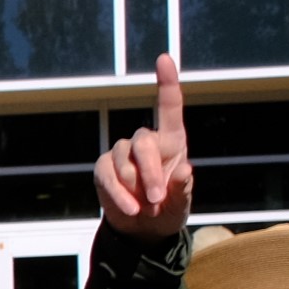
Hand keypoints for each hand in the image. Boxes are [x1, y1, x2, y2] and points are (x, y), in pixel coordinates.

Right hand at [92, 55, 194, 236]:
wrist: (142, 229)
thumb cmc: (167, 209)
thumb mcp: (181, 203)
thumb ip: (183, 189)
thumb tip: (184, 170)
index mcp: (172, 141)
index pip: (169, 107)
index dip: (167, 82)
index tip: (165, 58)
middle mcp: (145, 140)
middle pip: (143, 142)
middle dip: (150, 173)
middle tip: (156, 200)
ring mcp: (122, 153)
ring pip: (125, 163)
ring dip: (136, 189)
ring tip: (146, 208)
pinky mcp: (104, 168)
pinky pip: (108, 177)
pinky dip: (119, 196)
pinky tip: (130, 209)